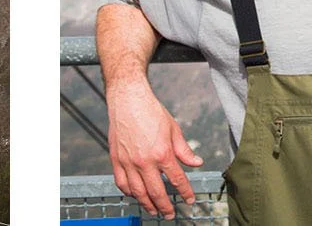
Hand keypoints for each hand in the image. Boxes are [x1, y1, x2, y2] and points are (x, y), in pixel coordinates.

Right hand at [108, 82, 201, 216]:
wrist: (128, 97)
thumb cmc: (150, 110)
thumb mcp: (173, 129)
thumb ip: (184, 150)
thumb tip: (196, 163)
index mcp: (162, 153)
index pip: (177, 180)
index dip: (185, 193)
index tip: (189, 200)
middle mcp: (145, 161)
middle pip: (157, 192)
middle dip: (165, 206)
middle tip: (170, 214)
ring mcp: (128, 161)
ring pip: (138, 192)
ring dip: (147, 204)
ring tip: (154, 210)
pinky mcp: (115, 158)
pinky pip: (121, 182)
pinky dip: (128, 192)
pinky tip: (135, 194)